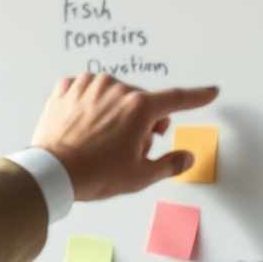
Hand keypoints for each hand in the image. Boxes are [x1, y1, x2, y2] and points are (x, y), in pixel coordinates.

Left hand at [30, 75, 219, 200]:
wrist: (51, 171)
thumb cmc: (95, 175)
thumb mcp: (140, 176)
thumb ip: (169, 164)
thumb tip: (187, 158)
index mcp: (139, 108)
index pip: (178, 99)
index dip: (198, 97)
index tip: (211, 92)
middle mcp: (116, 88)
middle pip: (142, 103)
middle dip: (142, 122)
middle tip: (128, 149)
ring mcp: (89, 85)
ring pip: (114, 95)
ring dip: (115, 112)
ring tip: (101, 140)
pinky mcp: (67, 88)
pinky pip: (88, 92)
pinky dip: (90, 106)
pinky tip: (85, 127)